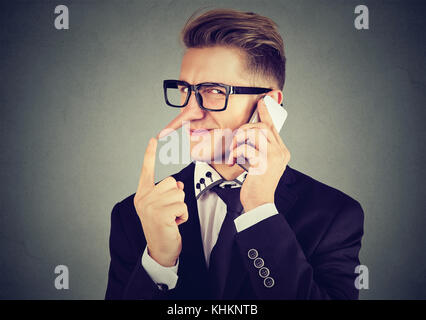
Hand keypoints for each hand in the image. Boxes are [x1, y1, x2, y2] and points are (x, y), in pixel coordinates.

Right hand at [133, 138, 187, 266]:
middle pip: (171, 182)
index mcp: (142, 194)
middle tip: (169, 213)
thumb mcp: (163, 207)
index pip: (146, 170)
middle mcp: (143, 198)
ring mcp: (150, 206)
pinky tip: (174, 224)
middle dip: (176, 197)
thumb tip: (178, 184)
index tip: (153, 139)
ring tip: (172, 219)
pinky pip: (182, 206)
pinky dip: (183, 216)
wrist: (161, 250)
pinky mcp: (160, 214)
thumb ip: (167, 193)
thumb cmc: (163, 227)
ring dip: (180, 208)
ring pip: (178, 194)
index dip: (149, 154)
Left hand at [228, 98, 290, 211]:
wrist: (259, 202)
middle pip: (264, 127)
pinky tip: (234, 159)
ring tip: (234, 150)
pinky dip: (237, 151)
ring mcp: (274, 157)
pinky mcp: (264, 162)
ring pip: (256, 133)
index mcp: (282, 152)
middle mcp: (281, 152)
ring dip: (240, 138)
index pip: (273, 127)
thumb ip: (260, 149)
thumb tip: (248, 135)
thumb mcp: (261, 164)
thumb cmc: (257, 184)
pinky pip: (247, 147)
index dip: (266, 113)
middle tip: (236, 137)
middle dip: (246, 128)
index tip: (262, 102)